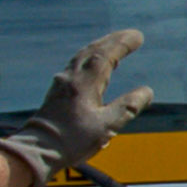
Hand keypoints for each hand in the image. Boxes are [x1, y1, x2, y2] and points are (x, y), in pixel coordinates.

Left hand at [0, 30, 155, 186]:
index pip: (106, 55)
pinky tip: (89, 65)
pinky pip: (74, 66)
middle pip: (92, 51)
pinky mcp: (56, 93)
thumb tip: (147, 91)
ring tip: (111, 44)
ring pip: (81, 57)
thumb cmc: (72, 140)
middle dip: (112, 40)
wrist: (38, 150)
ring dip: (99, 47)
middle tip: (129, 35)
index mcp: (85, 83)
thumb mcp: (107, 126)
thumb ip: (128, 107)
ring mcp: (61, 84)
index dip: (122, 44)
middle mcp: (71, 78)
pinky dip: (87, 58)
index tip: (138, 36)